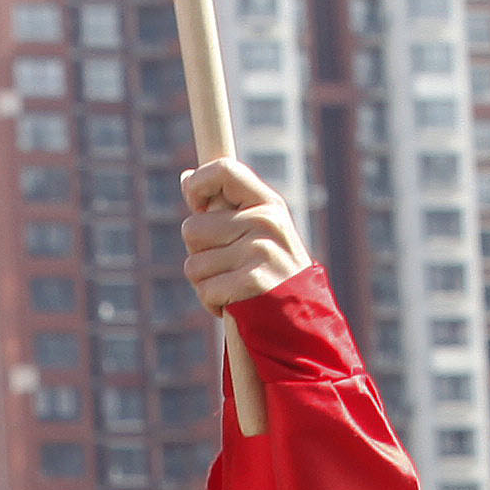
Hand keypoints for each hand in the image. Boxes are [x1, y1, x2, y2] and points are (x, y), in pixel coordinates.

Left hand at [180, 156, 308, 313]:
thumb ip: (224, 205)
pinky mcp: (252, 282)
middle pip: (192, 228)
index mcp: (267, 203)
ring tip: (233, 285)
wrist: (304, 319)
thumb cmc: (272, 272)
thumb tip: (185, 177)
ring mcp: (260, 251)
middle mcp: (265, 222)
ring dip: (205, 282)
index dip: (198, 185)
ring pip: (193, 265)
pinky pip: (205, 290)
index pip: (223, 170)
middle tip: (226, 266)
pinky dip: (212, 302)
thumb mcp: (258, 230)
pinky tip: (235, 303)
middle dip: (198, 253)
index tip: (197, 207)